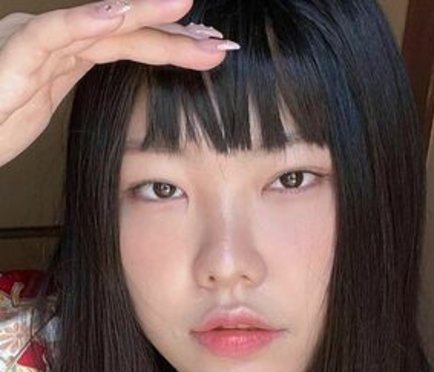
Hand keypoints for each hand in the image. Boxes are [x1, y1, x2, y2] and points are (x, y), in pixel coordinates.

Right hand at [0, 0, 236, 167]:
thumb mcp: (46, 105)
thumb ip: (74, 83)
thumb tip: (116, 88)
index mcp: (69, 56)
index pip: (130, 44)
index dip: (171, 46)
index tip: (209, 52)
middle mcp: (56, 42)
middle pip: (124, 32)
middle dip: (174, 34)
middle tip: (218, 40)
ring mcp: (35, 45)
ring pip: (97, 25)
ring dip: (143, 17)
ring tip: (185, 10)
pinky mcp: (15, 58)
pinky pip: (51, 35)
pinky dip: (84, 22)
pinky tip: (119, 15)